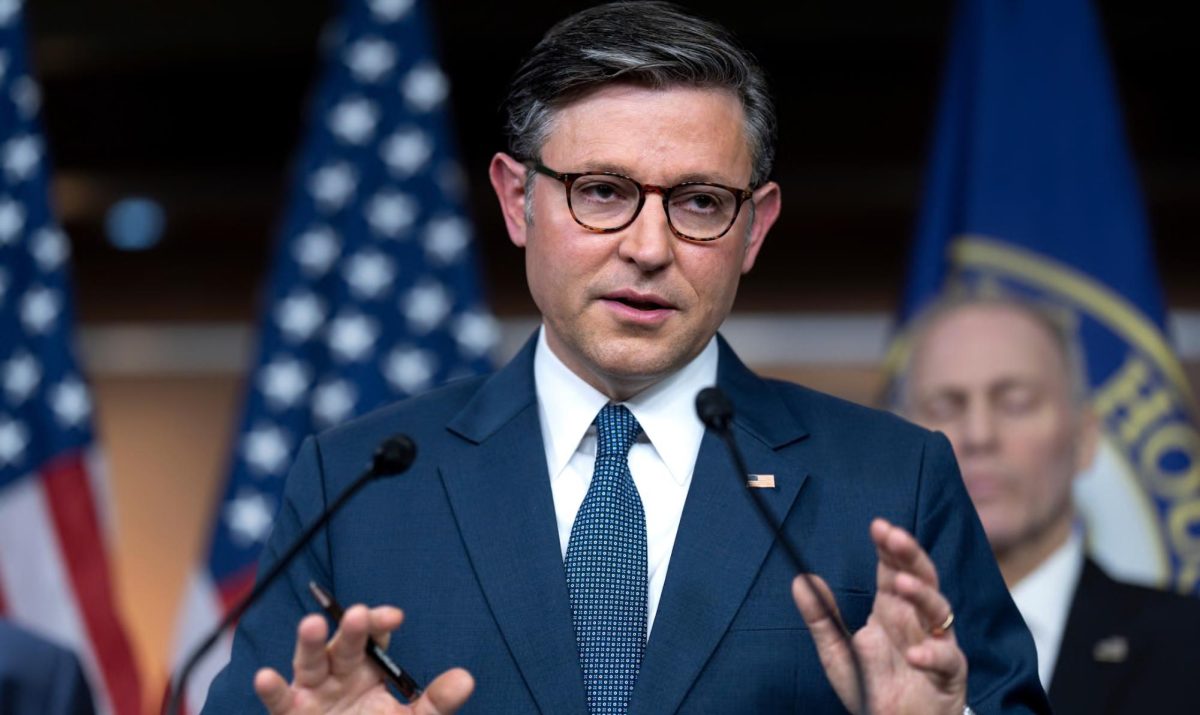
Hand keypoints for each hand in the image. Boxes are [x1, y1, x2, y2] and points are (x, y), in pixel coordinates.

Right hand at [253, 604, 473, 713]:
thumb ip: (436, 703)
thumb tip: (466, 679)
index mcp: (368, 667)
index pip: (375, 635)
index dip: (380, 622)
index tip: (394, 616)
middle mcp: (339, 672)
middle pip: (344, 644)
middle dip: (351, 629)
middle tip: (358, 615)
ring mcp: (313, 692)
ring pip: (309, 661)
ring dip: (310, 643)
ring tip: (312, 625)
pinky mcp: (292, 714)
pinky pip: (280, 700)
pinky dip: (272, 689)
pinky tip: (266, 676)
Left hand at [792, 518, 966, 714]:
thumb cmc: (871, 688)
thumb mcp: (836, 651)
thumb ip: (821, 617)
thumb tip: (801, 580)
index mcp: (891, 610)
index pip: (893, 569)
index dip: (889, 547)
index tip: (877, 525)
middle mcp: (917, 621)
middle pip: (921, 578)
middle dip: (910, 555)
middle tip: (893, 536)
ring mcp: (936, 644)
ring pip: (939, 611)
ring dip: (922, 595)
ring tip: (900, 584)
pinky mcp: (949, 675)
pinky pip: (948, 659)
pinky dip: (932, 653)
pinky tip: (914, 653)